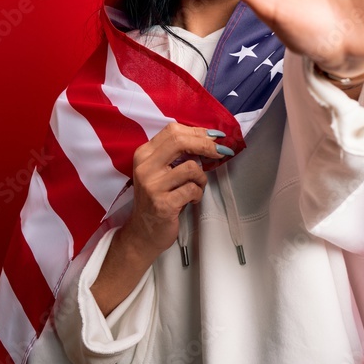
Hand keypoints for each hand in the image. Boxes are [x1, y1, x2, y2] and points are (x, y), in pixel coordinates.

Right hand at [119, 123, 229, 261]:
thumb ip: (177, 153)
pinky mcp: (163, 204)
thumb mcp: (160, 171)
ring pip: (190, 167)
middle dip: (206, 145)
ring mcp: (152, 186)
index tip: (215, 137)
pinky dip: (198, 194)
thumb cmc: (158, 198)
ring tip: (197, 187)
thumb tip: (210, 138)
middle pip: (180, 141)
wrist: (143, 233)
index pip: (173, 130)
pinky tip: (192, 200)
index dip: (198, 131)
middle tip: (221, 152)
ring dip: (201, 177)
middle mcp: (145, 167)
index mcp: (144, 154)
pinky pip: (192, 190)